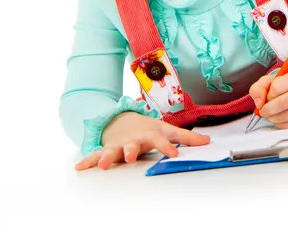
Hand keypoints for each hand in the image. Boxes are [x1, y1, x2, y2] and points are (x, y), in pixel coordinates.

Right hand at [75, 111, 209, 170]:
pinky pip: (95, 156)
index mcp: (149, 135)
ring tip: (103, 163)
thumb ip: (187, 138)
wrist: (122, 119)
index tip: (173, 154)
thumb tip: (208, 142)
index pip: (160, 140)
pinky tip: (79, 167)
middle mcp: (133, 140)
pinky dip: (87, 161)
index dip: (167, 147)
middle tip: (130, 156)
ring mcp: (119, 145)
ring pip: (112, 151)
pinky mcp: (106, 150)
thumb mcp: (167, 130)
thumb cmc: (147, 129)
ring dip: (107, 156)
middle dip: (130, 150)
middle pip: (132, 146)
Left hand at [249, 71, 287, 128]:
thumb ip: (259, 88)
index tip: (267, 96)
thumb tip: (258, 103)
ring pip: (285, 116)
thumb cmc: (283, 85)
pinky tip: (276, 117)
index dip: (268, 94)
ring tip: (268, 113)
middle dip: (268, 109)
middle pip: (283, 103)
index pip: (277, 87)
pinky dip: (277, 123)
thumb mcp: (269, 80)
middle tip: (262, 110)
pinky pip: (287, 125)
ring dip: (271, 117)